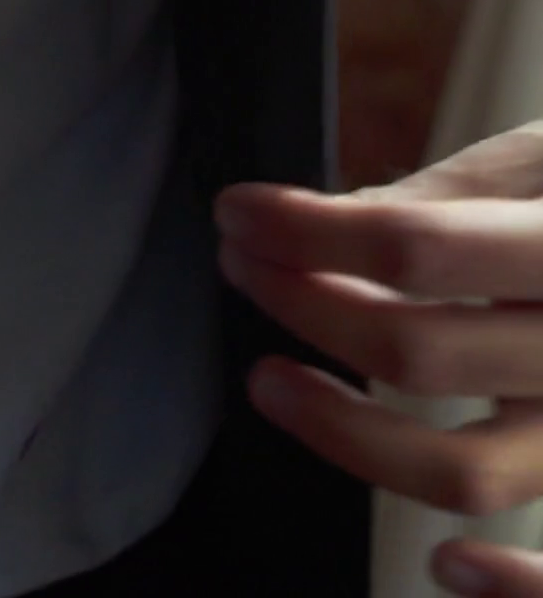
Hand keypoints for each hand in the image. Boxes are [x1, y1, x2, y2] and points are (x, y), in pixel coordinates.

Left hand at [216, 121, 542, 596]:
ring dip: (342, 433)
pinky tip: (446, 564)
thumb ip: (466, 188)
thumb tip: (336, 214)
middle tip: (245, 263)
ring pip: (463, 472)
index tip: (238, 212)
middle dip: (301, 302)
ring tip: (273, 380)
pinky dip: (508, 586)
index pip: (418, 246)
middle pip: (416, 349)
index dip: (304, 228)